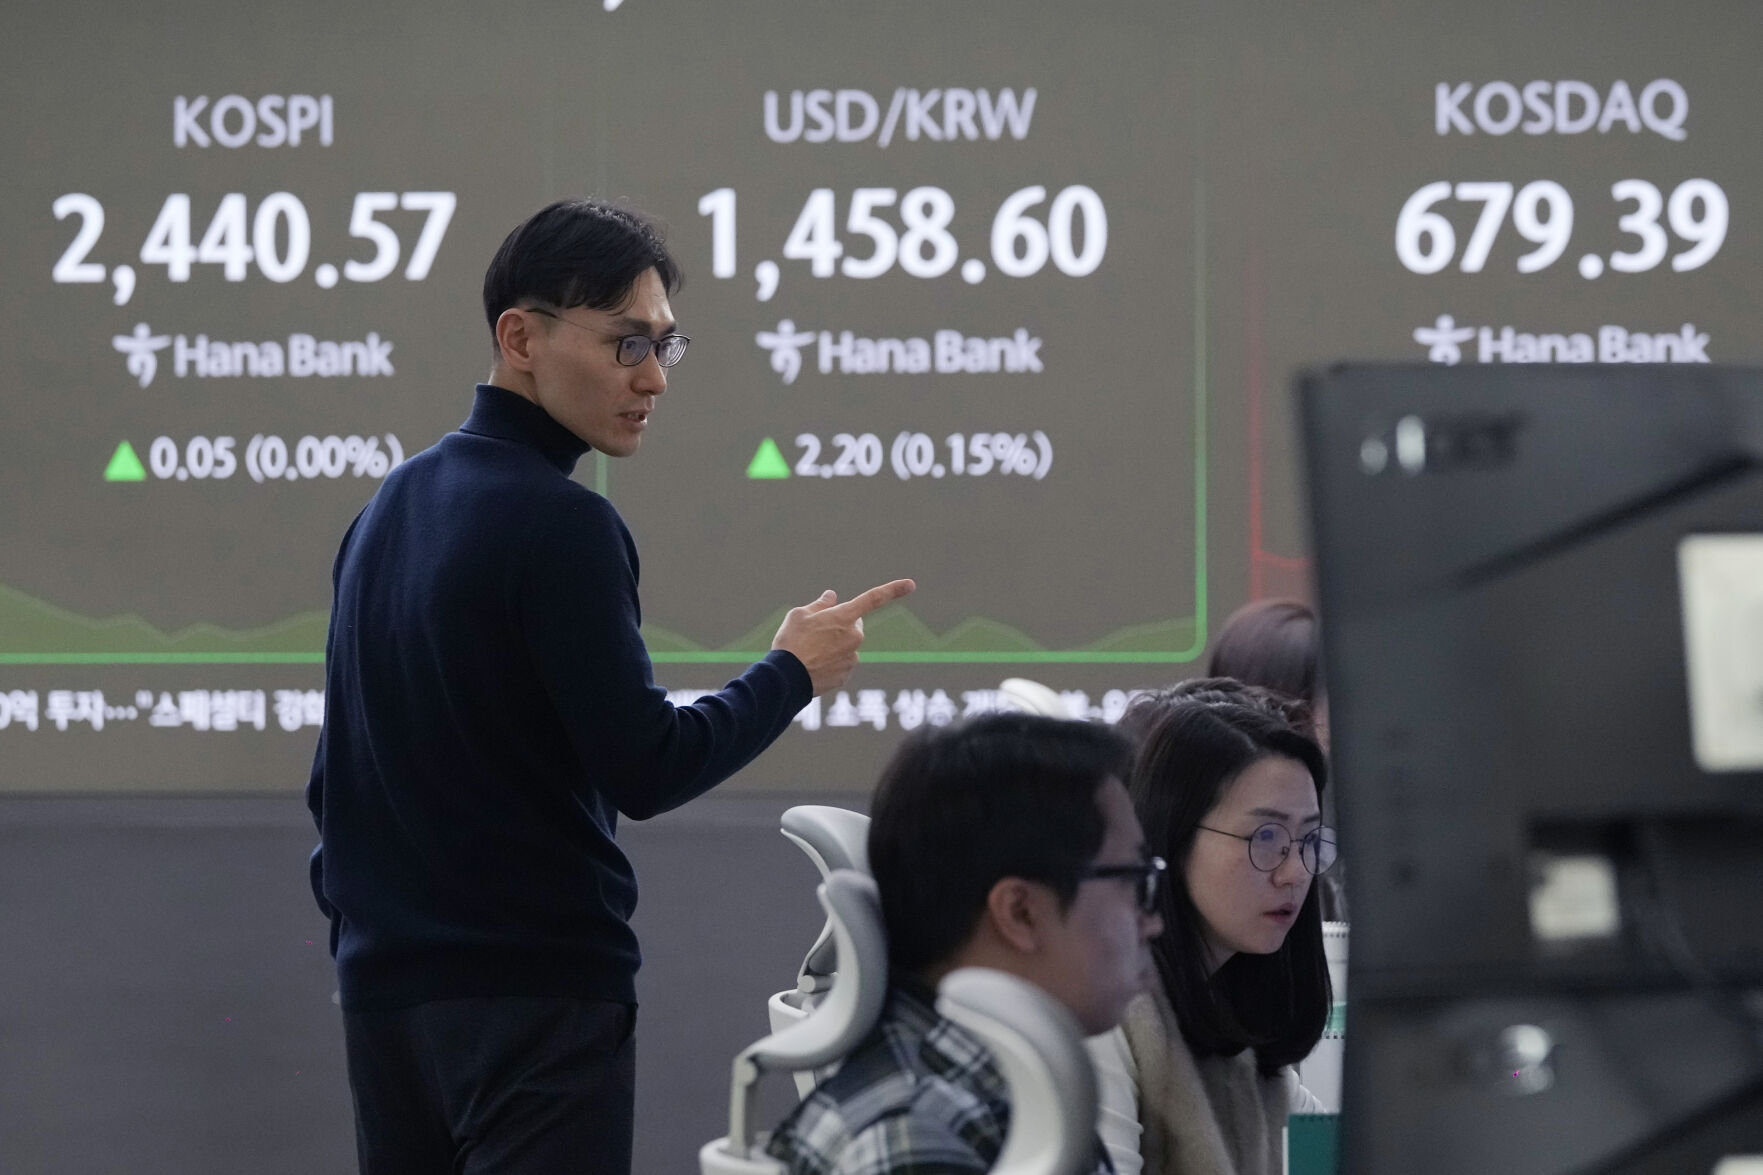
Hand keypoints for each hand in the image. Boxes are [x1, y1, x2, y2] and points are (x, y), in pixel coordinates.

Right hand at [772, 579, 915, 695]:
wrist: (785, 679)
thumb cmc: (791, 643)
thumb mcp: (799, 615)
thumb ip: (820, 605)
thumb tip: (832, 597)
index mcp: (844, 617)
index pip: (873, 598)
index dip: (893, 589)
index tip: (911, 585)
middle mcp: (854, 637)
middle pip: (853, 625)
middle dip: (840, 626)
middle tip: (815, 633)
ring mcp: (852, 658)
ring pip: (846, 646)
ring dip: (833, 646)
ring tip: (809, 652)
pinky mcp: (846, 675)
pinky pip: (841, 663)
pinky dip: (830, 663)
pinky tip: (812, 666)